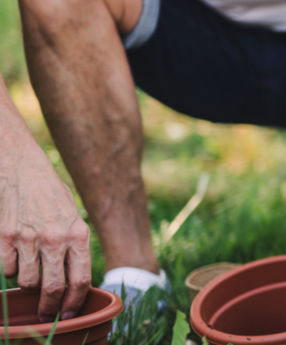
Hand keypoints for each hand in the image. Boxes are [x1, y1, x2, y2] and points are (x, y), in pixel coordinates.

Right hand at [0, 147, 90, 319]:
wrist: (22, 169)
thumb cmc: (50, 195)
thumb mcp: (72, 216)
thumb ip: (74, 246)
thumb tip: (75, 281)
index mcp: (78, 233)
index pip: (80, 279)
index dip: (75, 302)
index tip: (69, 313)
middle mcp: (55, 238)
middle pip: (53, 288)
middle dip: (50, 307)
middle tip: (47, 313)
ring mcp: (28, 239)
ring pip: (27, 282)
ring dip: (28, 284)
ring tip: (31, 272)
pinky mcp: (4, 238)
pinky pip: (6, 270)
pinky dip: (10, 270)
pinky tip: (15, 257)